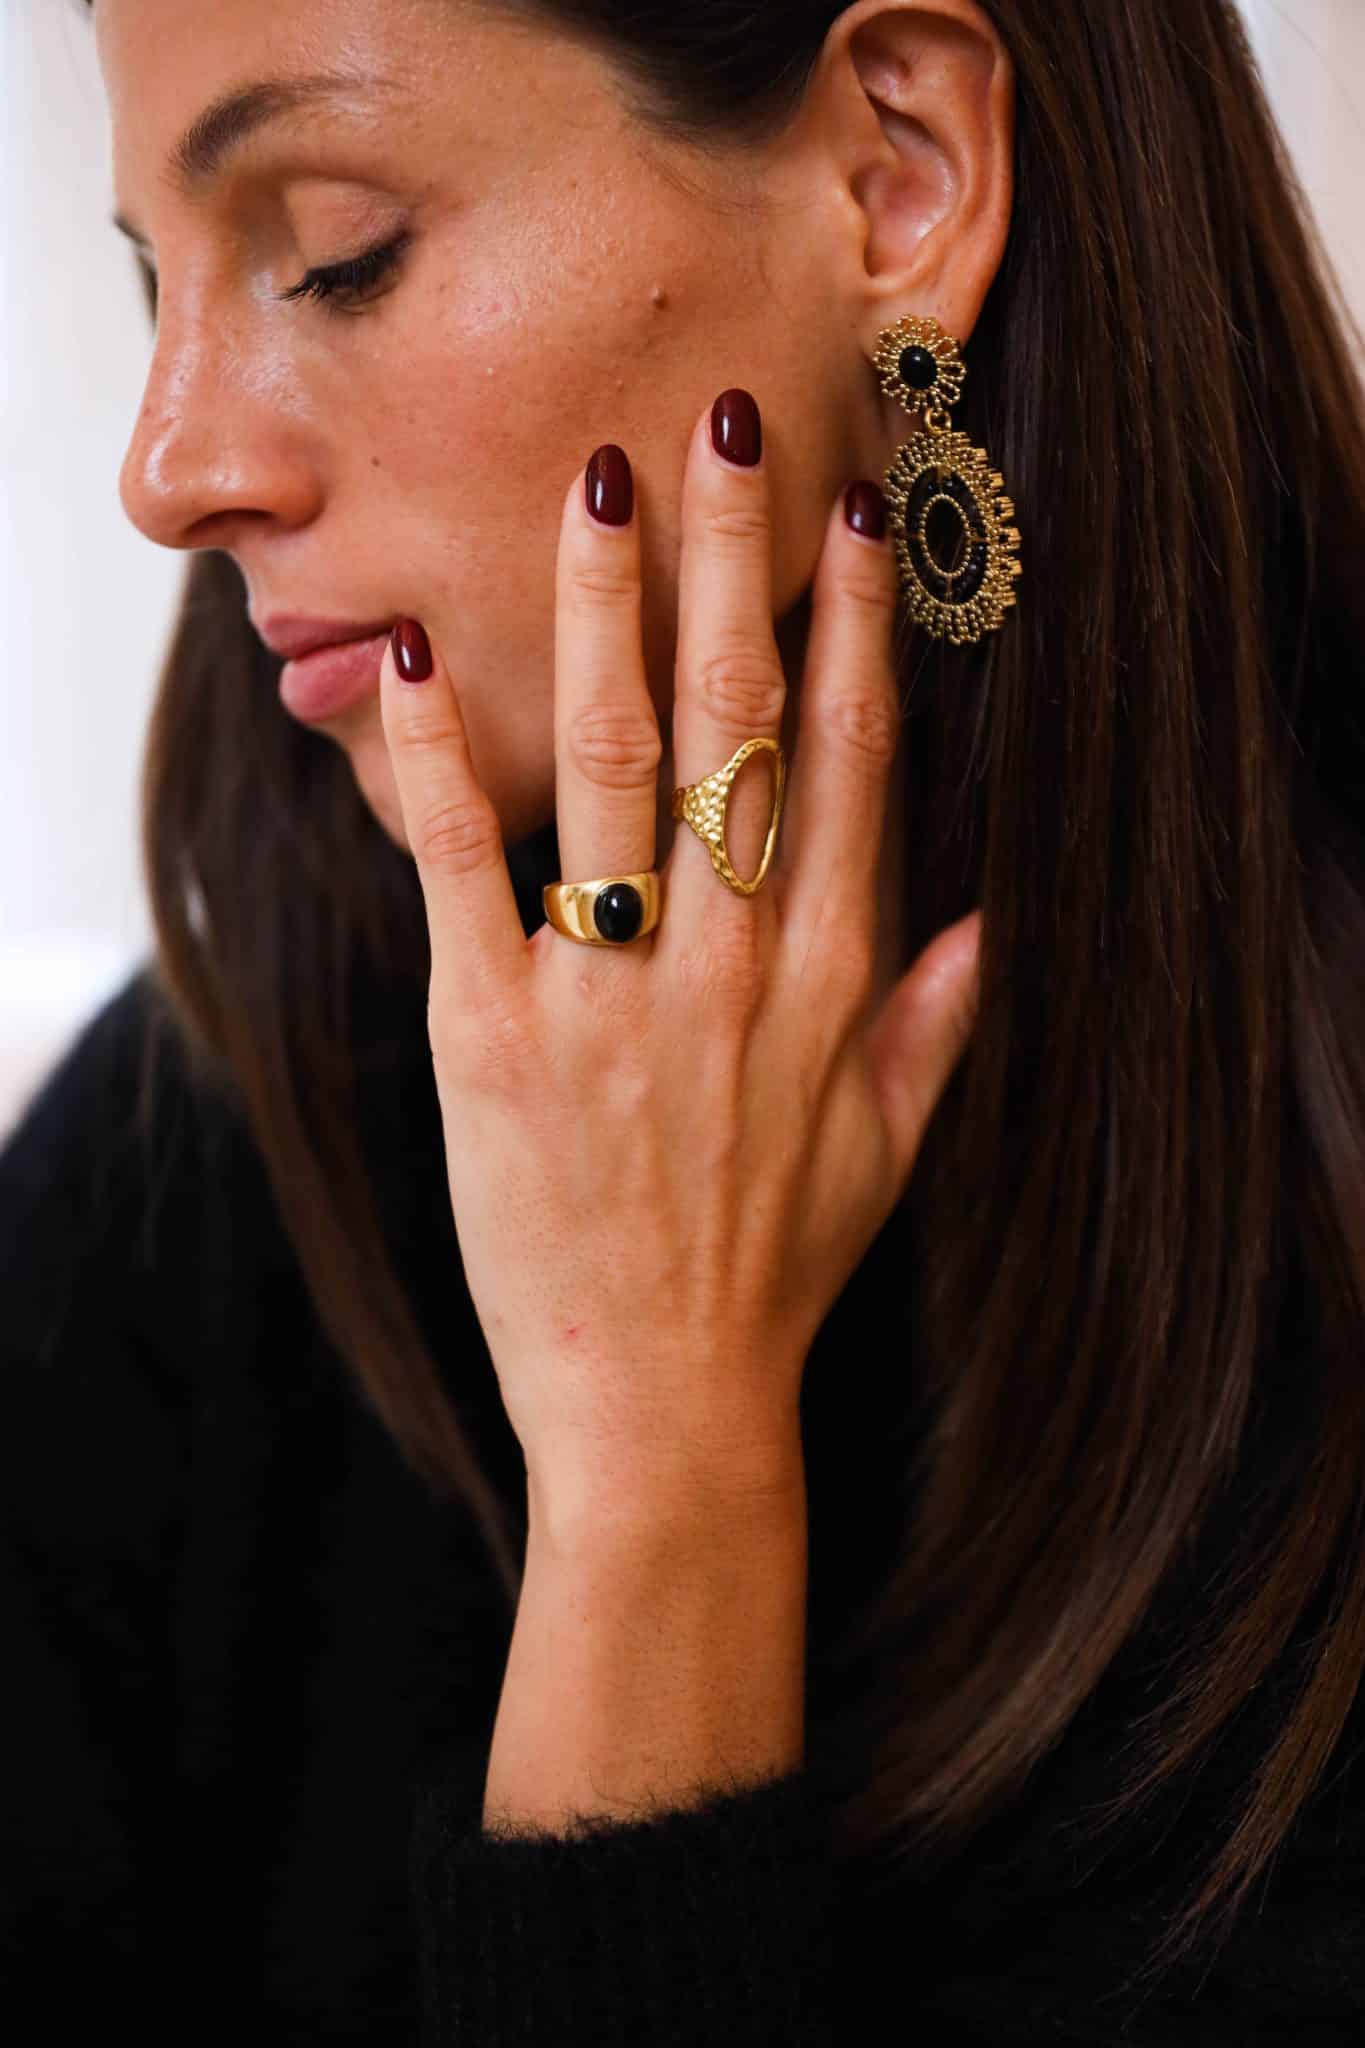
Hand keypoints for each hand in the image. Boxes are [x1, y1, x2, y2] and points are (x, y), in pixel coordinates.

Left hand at [378, 389, 981, 1518]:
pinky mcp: (494, 1034)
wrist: (664, 1401)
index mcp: (833, 974)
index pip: (851, 757)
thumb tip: (986, 919)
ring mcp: (611, 991)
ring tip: (593, 484)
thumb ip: (936, 1020)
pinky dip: (435, 761)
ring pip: (612, 760)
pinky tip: (412, 662)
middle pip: (739, 718)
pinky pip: (464, 868)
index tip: (846, 508)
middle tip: (721, 421)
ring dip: (603, 610)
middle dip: (731, 556)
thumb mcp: (888, 1148)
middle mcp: (732, 960)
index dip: (851, 621)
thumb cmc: (777, 1268)